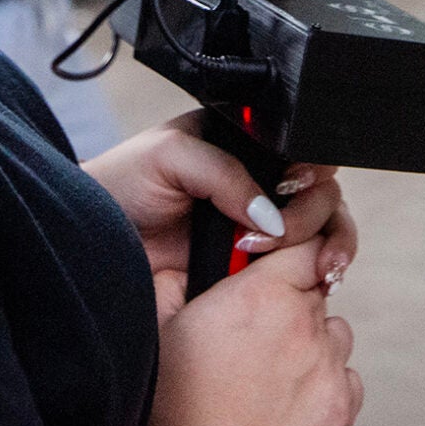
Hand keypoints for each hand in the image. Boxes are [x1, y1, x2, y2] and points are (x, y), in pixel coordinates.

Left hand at [86, 113, 357, 321]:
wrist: (94, 240)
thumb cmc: (122, 184)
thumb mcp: (170, 156)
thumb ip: (225, 174)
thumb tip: (272, 214)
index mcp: (244, 144)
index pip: (302, 150)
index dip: (310, 171)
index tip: (295, 190)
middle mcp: (259, 182)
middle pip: (321, 192)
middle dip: (316, 214)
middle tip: (282, 236)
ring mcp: (258, 226)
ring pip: (321, 231)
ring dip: (330, 246)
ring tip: (317, 268)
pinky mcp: (252, 267)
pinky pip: (298, 269)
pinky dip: (315, 274)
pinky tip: (314, 281)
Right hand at [121, 242, 364, 425]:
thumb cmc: (173, 402)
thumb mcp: (161, 323)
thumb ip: (180, 279)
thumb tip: (191, 266)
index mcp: (263, 290)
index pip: (304, 245)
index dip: (289, 255)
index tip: (275, 269)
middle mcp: (304, 321)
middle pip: (317, 290)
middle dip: (292, 302)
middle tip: (259, 331)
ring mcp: (328, 365)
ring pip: (335, 332)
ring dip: (313, 340)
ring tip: (274, 370)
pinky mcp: (342, 406)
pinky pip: (347, 376)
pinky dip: (327, 382)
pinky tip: (290, 398)